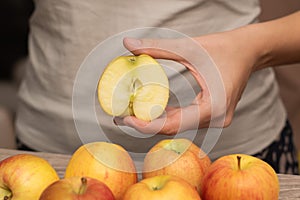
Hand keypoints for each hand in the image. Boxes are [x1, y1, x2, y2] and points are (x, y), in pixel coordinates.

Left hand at [114, 31, 255, 134]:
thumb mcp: (189, 48)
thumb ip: (157, 47)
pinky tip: (152, 109)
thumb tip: (128, 43)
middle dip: (146, 123)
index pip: (172, 125)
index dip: (146, 125)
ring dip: (155, 120)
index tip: (125, 119)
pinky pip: (185, 120)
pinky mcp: (213, 115)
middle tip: (122, 116)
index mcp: (213, 107)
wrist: (249, 50)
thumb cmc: (224, 48)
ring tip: (131, 112)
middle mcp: (216, 119)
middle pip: (173, 128)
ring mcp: (216, 119)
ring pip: (179, 126)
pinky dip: (168, 116)